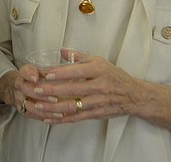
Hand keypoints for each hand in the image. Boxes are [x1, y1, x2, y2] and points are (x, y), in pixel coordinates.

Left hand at [17, 54, 146, 124]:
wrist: (134, 95)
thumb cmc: (114, 76)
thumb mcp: (99, 61)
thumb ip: (78, 56)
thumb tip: (60, 51)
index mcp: (98, 69)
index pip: (76, 71)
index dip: (60, 73)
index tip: (45, 74)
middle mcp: (98, 85)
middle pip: (72, 89)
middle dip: (52, 90)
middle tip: (36, 90)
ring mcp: (98, 101)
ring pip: (73, 105)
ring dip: (54, 107)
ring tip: (39, 105)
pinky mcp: (97, 113)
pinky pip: (77, 117)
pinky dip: (62, 119)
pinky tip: (50, 118)